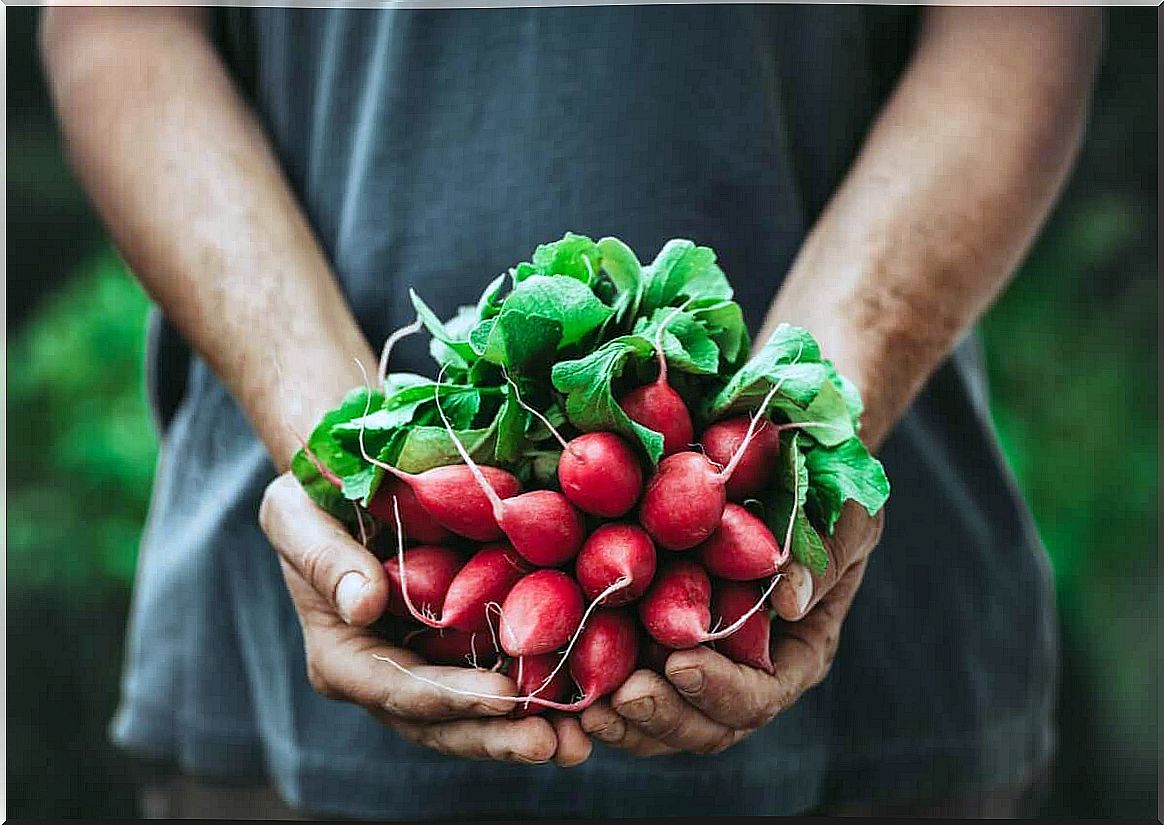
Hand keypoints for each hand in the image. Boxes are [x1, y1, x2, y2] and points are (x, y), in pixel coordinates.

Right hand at [259, 473, 591, 766]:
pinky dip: (542, 692)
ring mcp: (429, 666)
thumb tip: (363, 605)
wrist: (350, 479)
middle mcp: (386, 675)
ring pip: (477, 716)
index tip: (502, 696)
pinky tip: (587, 699)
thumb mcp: (296, 513)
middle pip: (442, 723)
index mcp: (342, 656)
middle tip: (555, 744)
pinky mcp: (465, 646)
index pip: (396, 690)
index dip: (449, 698)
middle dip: (497, 736)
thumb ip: (324, 559)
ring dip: (527, 730)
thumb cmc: (312, 494)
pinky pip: (503, 677)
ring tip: (581, 743)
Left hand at [580, 503, 882, 755]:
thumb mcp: (843, 514)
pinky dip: (595, 686)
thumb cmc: (826, 493)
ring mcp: (695, 661)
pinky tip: (559, 677)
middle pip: (706, 725)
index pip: (759, 696)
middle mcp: (743, 670)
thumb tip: (793, 599)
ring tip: (588, 707)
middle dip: (665, 716)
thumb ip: (825, 554)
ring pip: (660, 717)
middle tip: (624, 697)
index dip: (721, 690)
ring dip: (624, 720)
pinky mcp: (649, 638)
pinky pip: (623, 677)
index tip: (682, 662)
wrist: (783, 470)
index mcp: (795, 652)